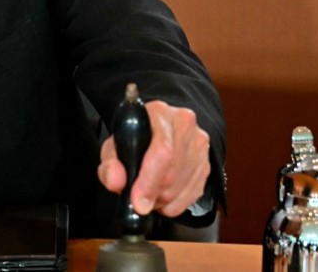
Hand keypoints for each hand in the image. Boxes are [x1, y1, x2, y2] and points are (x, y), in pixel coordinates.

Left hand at [97, 101, 210, 217]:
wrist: (156, 132)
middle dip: (153, 194)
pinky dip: (174, 204)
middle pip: (172, 173)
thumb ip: (110, 164)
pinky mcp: (207, 163)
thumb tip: (115, 181)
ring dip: (162, 200)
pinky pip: (193, 195)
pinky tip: (162, 194)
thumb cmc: (133, 139)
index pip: (162, 151)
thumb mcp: (114, 147)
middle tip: (138, 199)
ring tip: (149, 193)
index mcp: (159, 113)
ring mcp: (199, 144)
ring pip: (181, 187)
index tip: (137, 201)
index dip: (149, 181)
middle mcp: (185, 124)